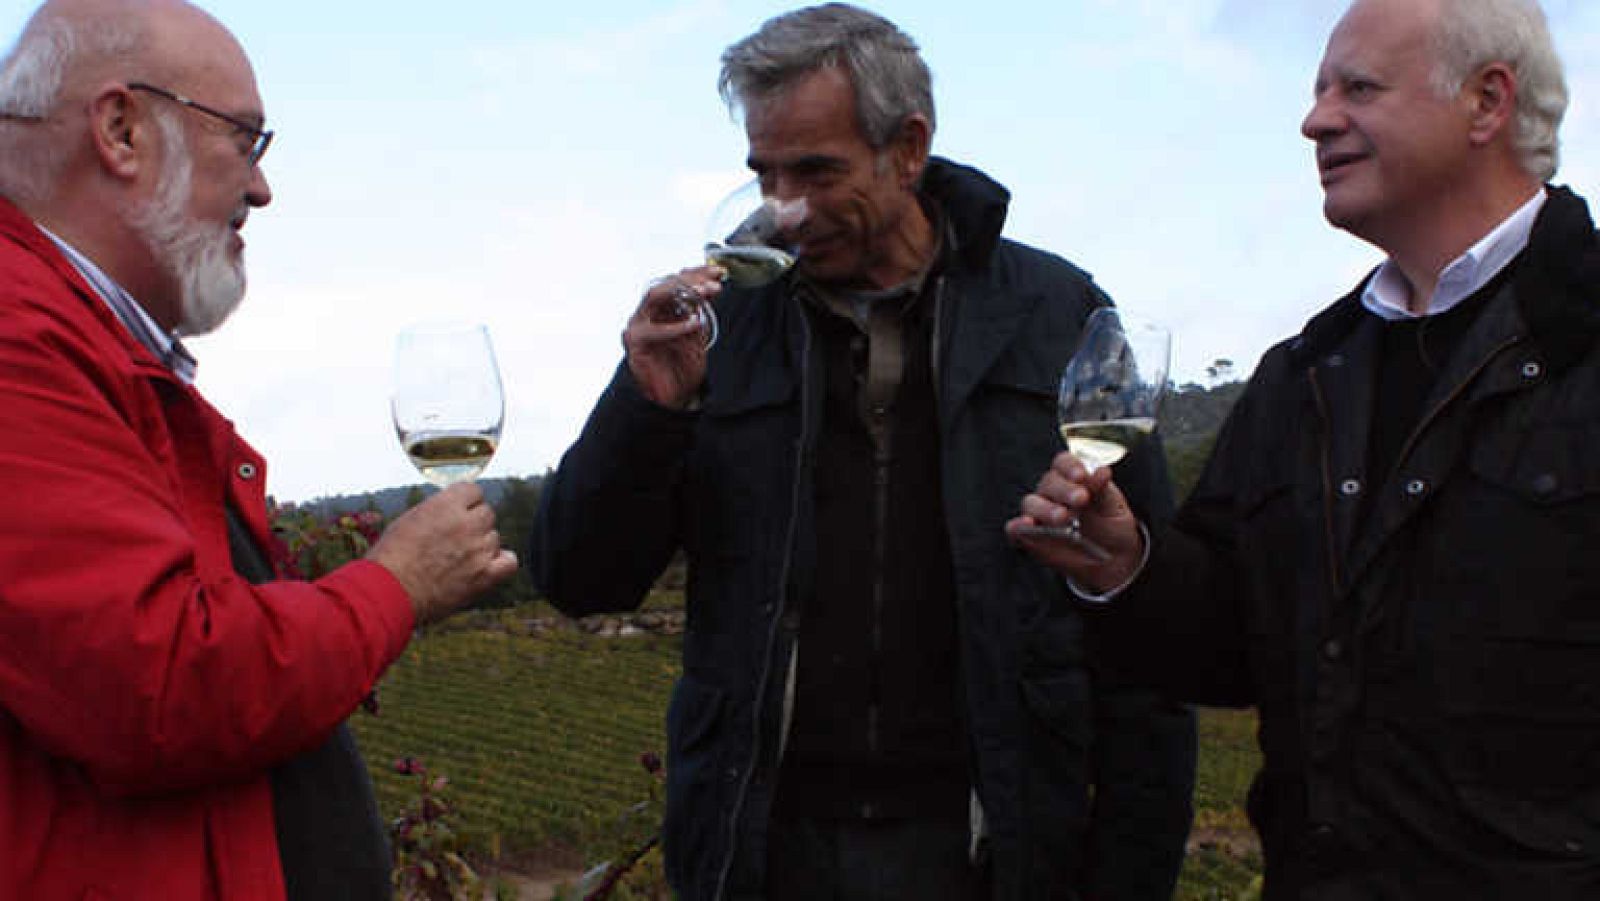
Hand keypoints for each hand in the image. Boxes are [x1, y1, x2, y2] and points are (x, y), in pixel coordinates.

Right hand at [365, 482, 518, 625]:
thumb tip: (451, 509)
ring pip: (495, 537)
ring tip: (459, 558)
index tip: (458, 511)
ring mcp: (479, 549)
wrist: (390, 592)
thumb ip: (437, 510)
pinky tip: (488, 565)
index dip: (465, 502)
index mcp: (446, 505)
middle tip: (455, 539)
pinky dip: (502, 562)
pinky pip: (510, 561)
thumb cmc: (391, 559)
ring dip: (482, 544)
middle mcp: (467, 524)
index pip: (473, 490)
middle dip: (473, 523)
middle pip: (487, 513)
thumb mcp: (409, 519)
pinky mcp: (485, 575)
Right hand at [623, 267, 723, 408]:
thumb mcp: (697, 332)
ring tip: (706, 294)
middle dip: (691, 279)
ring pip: (655, 295)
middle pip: (664, 283)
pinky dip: (675, 326)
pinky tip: (694, 324)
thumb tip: (714, 284)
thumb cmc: (683, 366)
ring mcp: (638, 324)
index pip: (675, 279)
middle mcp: (647, 311)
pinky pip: (653, 330)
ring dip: (682, 292)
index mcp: (661, 307)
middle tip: (713, 283)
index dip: (696, 272)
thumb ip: (700, 309)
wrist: (673, 397)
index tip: (718, 271)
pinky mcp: (635, 342)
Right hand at [1006, 451, 1144, 592]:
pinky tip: (1027, 525)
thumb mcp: (1113, 506)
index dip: (1070, 466)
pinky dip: (1017, 526)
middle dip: (1064, 489)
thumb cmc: (1111, 527)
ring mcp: (1039, 515)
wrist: (1113, 559)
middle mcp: (1052, 493)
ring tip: (1062, 517)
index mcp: (1072, 479)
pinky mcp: (1030, 537)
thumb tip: (1102, 470)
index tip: (1082, 476)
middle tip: (1081, 499)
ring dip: (1044, 508)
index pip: (1063, 463)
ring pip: (1031, 503)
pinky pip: (1015, 530)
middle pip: (1048, 482)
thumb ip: (1103, 490)